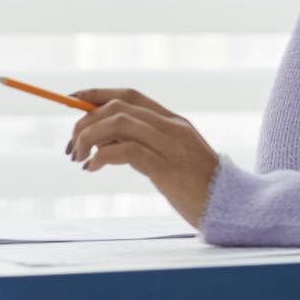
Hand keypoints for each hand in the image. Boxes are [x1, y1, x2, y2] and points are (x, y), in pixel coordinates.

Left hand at [66, 90, 221, 230]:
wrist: (228, 206)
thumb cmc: (197, 188)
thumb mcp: (171, 159)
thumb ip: (145, 145)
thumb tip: (103, 141)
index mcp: (174, 122)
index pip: (130, 95)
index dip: (97, 94)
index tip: (71, 99)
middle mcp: (172, 128)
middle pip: (118, 107)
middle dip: (86, 121)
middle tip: (73, 145)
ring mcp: (171, 146)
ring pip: (120, 123)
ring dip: (89, 136)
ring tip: (79, 157)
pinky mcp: (167, 168)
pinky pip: (126, 150)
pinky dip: (102, 156)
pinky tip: (93, 168)